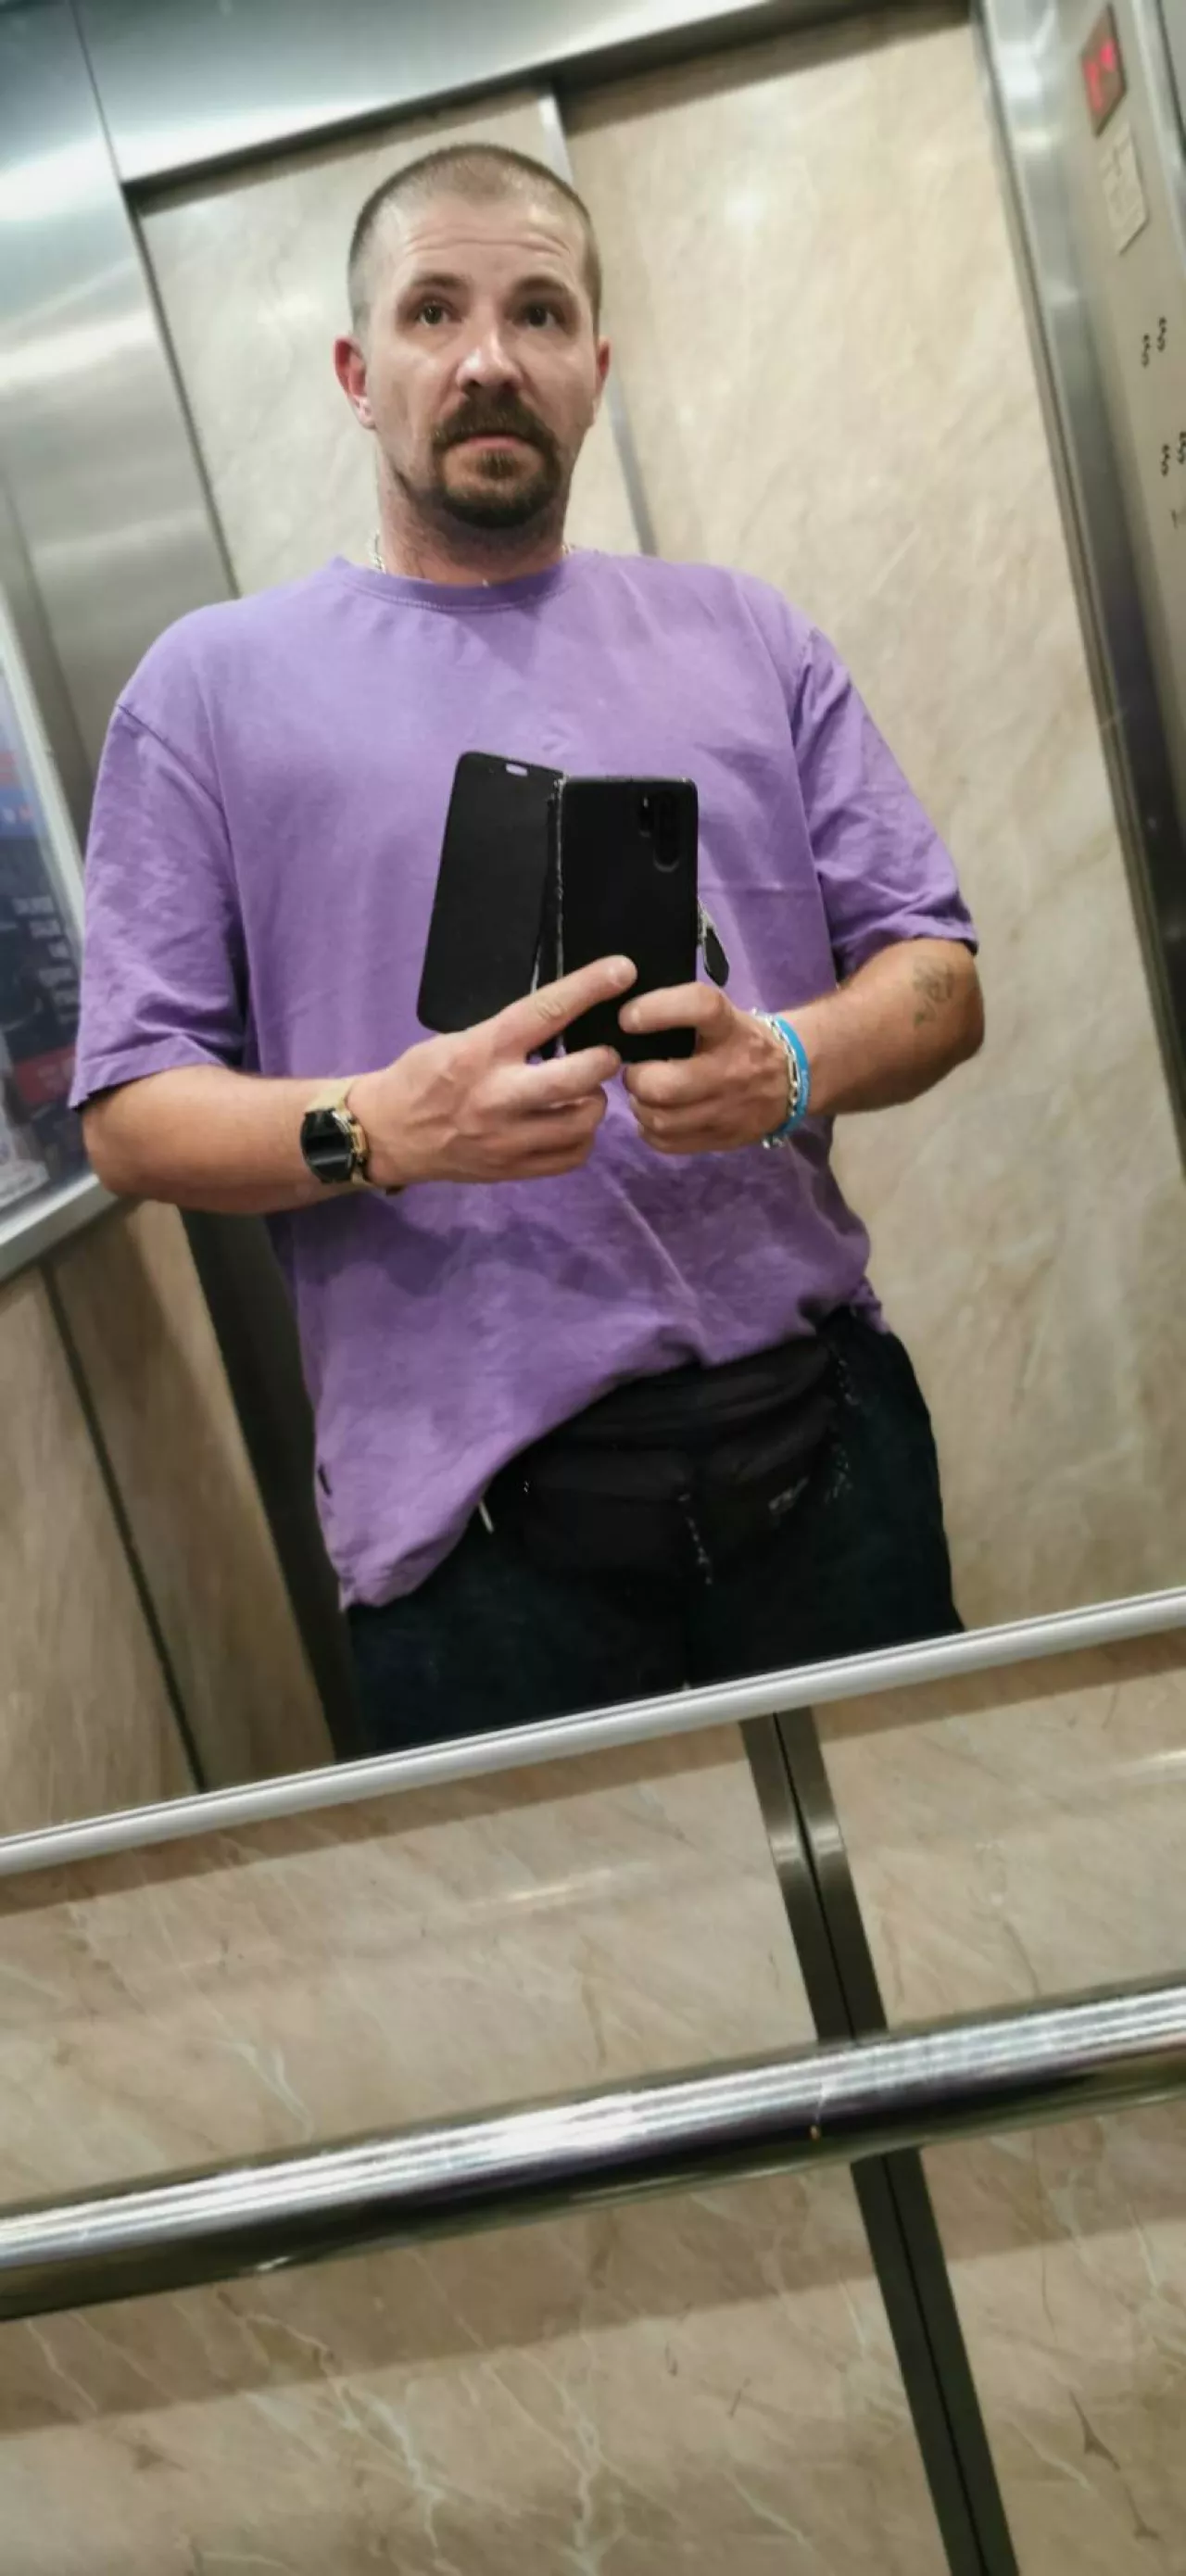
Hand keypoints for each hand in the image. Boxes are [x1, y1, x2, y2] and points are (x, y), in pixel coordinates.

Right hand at [350, 956, 635, 1187]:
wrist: (387, 1135)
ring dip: (596, 1102)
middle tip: (605, 1055)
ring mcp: (507, 1139)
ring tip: (585, 1092)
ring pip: (584, 1122)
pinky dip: (582, 1138)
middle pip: (579, 1076)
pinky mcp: (512, 1170)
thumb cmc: (422, 1076)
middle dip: (605, 1060)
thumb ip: (509, 1034)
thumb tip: (565, 1019)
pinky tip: (570, 1123)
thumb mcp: (459, 1039)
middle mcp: (499, 1095)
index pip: (546, 1012)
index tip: (622, 971)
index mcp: (483, 1051)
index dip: (589, 988)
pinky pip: (572, 1157)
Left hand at [621, 984, 790, 1155]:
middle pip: (665, 1085)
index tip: (628, 1018)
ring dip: (640, 1106)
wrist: (794, 1077)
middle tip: (635, 1070)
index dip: (657, 1010)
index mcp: (731, 1028)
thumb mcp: (724, 1016)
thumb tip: (623, 1020)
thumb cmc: (741, 1039)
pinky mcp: (723, 1139)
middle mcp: (733, 1070)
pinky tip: (655, 1115)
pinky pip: (668, 1143)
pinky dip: (650, 1130)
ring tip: (644, 1094)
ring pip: (662, 1119)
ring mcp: (729, 1110)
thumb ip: (682, 1015)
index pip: (699, 1008)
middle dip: (637, 1078)